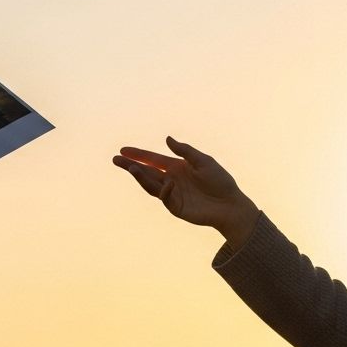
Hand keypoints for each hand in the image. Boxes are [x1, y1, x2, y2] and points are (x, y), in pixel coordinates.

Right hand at [113, 137, 258, 241]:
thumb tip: (167, 139)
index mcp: (176, 167)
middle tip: (116, 159)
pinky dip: (165, 190)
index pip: (153, 159)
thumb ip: (185, 151)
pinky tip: (168, 183)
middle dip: (131, 166)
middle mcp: (171, 180)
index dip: (138, 154)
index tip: (123, 150)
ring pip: (151, 185)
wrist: (230, 204)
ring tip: (132, 168)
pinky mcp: (176, 207)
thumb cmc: (220, 181)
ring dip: (141, 177)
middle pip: (146, 172)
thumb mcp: (203, 161)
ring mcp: (172, 194)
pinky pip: (166, 198)